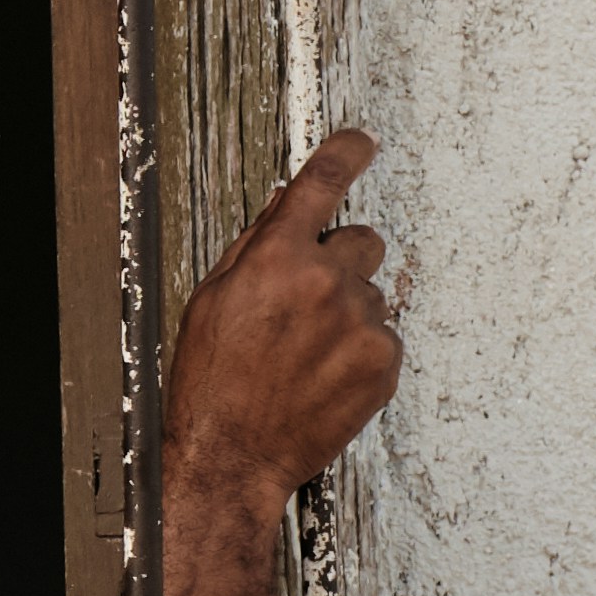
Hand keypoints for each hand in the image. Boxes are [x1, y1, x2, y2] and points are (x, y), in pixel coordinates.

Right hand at [164, 130, 402, 519]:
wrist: (232, 455)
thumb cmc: (212, 381)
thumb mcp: (213, 299)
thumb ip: (255, 246)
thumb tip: (286, 205)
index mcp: (276, 257)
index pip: (321, 184)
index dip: (346, 153)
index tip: (362, 141)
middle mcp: (325, 281)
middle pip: (363, 240)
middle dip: (341, 262)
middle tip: (309, 303)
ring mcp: (360, 322)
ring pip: (371, 295)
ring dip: (348, 314)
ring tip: (307, 355)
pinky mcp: (383, 361)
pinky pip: (383, 337)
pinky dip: (360, 352)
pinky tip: (324, 377)